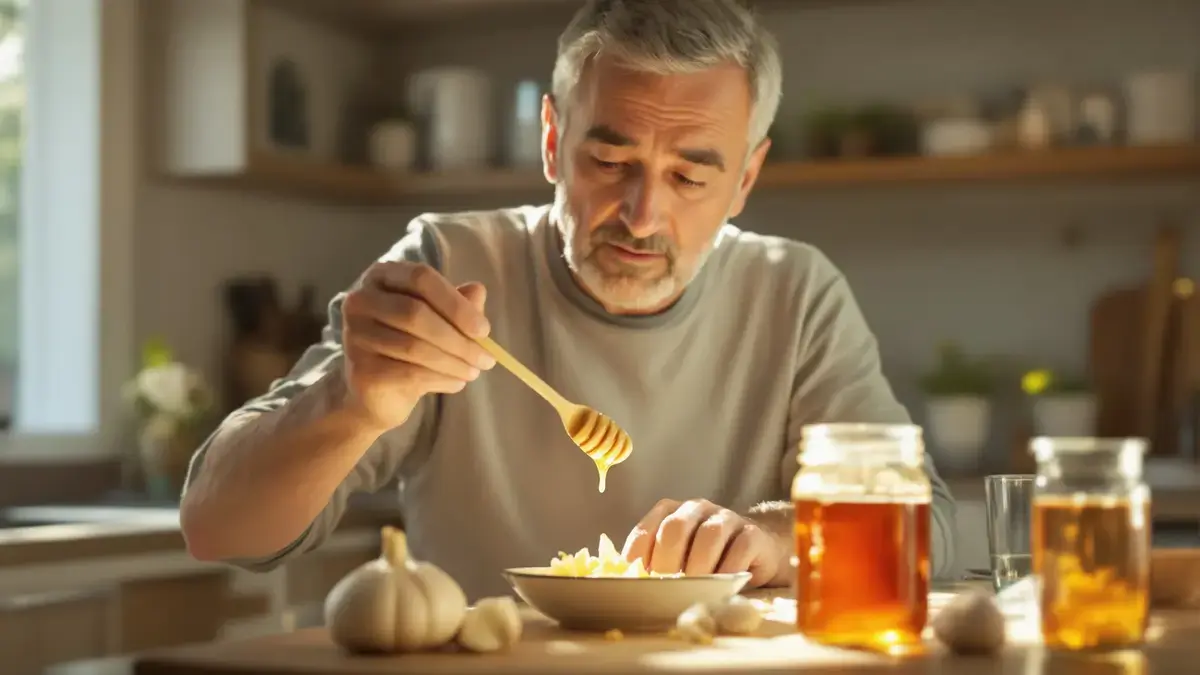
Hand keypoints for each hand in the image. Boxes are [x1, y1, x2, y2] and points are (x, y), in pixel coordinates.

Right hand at [339, 261, 496, 428]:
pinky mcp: (361, 370)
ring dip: (454, 362)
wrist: (377, 393)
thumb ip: (457, 304)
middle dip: (458, 339)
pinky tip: (457, 383)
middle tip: (487, 359)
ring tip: (474, 372)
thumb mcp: (439, 320)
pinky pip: (409, 373)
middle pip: (415, 313)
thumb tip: (478, 290)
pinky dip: (441, 379)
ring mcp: (355, 335)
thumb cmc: (411, 347)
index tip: (484, 329)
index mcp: (382, 276)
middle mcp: (361, 300)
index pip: (420, 278)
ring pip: (414, 347)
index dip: (455, 303)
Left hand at [622, 498, 787, 587]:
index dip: (640, 554)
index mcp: (672, 512)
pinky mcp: (752, 533)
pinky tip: (722, 586)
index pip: (648, 528)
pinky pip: (739, 548)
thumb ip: (659, 565)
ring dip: (698, 566)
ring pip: (709, 535)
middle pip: (676, 527)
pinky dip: (728, 570)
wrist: (759, 550)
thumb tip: (635, 586)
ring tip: (695, 588)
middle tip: (667, 586)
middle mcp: (697, 508)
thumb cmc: (709, 559)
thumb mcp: (680, 559)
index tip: (638, 579)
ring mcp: (726, 518)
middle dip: (667, 560)